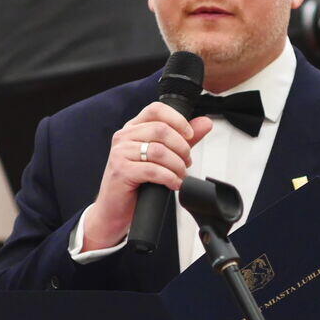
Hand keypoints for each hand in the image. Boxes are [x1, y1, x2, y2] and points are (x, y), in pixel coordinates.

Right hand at [83, 102, 212, 250]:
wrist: (114, 209)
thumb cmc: (136, 182)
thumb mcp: (162, 157)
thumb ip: (182, 139)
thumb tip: (205, 123)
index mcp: (133, 128)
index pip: (156, 110)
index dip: (178, 120)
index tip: (189, 135)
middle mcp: (124, 136)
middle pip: (161, 129)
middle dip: (181, 147)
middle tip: (186, 161)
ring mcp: (120, 153)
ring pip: (159, 151)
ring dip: (177, 165)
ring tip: (180, 175)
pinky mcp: (121, 171)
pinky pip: (153, 170)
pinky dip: (169, 178)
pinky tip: (174, 184)